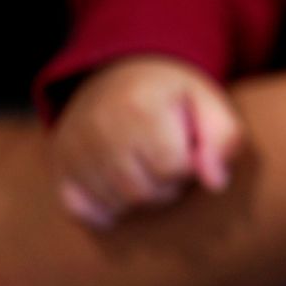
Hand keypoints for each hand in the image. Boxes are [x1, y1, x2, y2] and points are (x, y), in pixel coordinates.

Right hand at [52, 55, 242, 228]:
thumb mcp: (209, 102)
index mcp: (139, 107)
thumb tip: (215, 183)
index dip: (189, 167)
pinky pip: (84, 211)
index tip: (188, 148)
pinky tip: (121, 187)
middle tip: (170, 160)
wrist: (120, 74)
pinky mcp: (60, 165)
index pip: (173, 168)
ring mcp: (74, 148)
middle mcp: (99, 128)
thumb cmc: (173, 94)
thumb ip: (224, 140)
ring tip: (149, 168)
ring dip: (144, 197)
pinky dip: (107, 208)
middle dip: (168, 185)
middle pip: (144, 192)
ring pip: (119, 205)